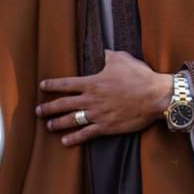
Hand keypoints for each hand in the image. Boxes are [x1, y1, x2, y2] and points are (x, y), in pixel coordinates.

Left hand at [36, 50, 172, 145]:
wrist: (155, 96)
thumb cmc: (139, 76)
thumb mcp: (122, 59)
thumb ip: (108, 55)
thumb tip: (103, 51)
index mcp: (92, 83)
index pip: (65, 84)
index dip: (52, 85)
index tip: (42, 86)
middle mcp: (91, 100)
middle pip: (63, 105)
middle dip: (48, 108)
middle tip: (38, 111)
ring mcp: (97, 115)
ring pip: (71, 120)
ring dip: (58, 124)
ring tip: (49, 126)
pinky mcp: (106, 127)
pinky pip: (86, 134)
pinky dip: (74, 138)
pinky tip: (65, 141)